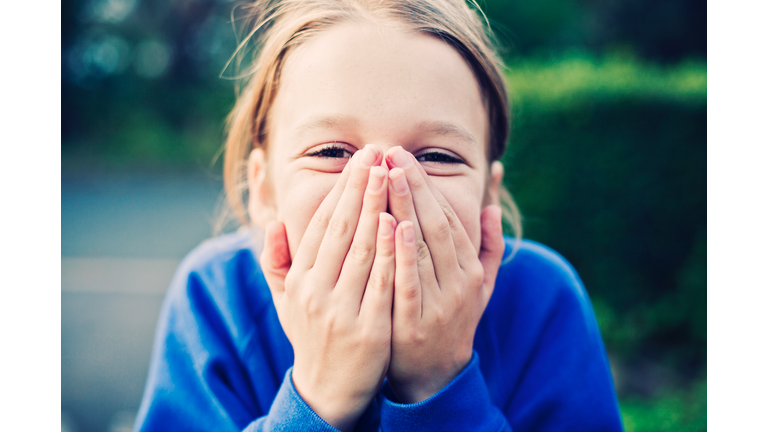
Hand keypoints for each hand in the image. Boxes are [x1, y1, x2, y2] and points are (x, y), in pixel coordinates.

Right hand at [260, 145, 395, 430]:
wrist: (328, 389)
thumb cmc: (312, 334)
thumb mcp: (286, 300)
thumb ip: (277, 261)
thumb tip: (274, 222)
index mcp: (300, 280)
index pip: (323, 224)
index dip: (342, 189)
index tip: (360, 160)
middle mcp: (316, 292)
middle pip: (343, 229)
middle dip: (361, 186)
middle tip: (377, 152)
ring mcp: (342, 311)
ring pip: (363, 250)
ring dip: (377, 208)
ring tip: (390, 174)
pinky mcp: (369, 330)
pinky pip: (382, 283)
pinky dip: (391, 252)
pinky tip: (400, 223)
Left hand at [384, 146, 504, 403]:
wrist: (434, 376)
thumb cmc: (452, 320)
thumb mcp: (480, 287)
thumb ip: (489, 247)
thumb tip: (492, 207)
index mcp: (470, 271)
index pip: (449, 219)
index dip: (428, 185)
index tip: (405, 157)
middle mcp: (458, 284)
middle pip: (435, 225)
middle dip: (414, 186)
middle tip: (391, 152)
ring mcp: (437, 304)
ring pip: (421, 247)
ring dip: (403, 207)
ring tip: (385, 175)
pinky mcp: (413, 324)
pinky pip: (407, 282)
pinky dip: (400, 253)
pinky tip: (387, 223)